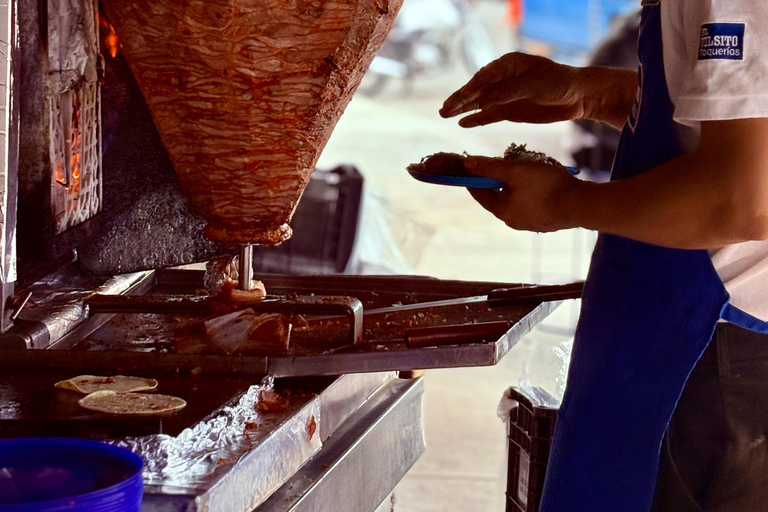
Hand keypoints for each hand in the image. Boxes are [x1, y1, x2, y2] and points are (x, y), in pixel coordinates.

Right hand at [439, 53, 586, 126]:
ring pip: (479, 103)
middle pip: (476, 89)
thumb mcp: (534, 85)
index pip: (484, 76)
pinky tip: (462, 123)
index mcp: (507, 65)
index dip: (471, 88)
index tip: (460, 98)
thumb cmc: (557, 82)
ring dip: (462, 109)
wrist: (576, 96)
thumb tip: (485, 98)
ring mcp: (504, 95)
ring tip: (444, 114)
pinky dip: (476, 119)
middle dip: (459, 99)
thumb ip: (508, 91)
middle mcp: (502, 79)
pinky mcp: (509, 110)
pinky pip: (488, 115)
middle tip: (443, 109)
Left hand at [464, 156, 584, 232]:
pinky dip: (532, 192)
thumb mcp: (515, 171)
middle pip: (498, 195)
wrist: (581, 205)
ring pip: (517, 199)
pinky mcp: (546, 222)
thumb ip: (490, 167)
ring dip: (518, 184)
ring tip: (527, 169)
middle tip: (504, 162)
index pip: (478, 192)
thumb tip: (466, 163)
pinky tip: (543, 182)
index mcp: (501, 210)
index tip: (469, 165)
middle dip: (499, 178)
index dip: (473, 177)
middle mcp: (512, 220)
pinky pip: (532, 203)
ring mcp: (530, 224)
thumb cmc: (546, 186)